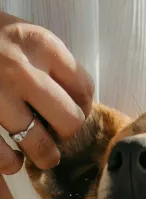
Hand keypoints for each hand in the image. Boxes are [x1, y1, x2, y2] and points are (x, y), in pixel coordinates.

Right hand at [0, 12, 92, 174]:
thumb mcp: (22, 34)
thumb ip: (48, 61)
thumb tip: (76, 99)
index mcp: (41, 46)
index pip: (84, 89)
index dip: (84, 107)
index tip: (76, 111)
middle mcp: (23, 70)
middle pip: (70, 120)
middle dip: (67, 132)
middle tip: (58, 134)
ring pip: (39, 144)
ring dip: (45, 156)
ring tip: (44, 157)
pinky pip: (1, 155)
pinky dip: (10, 163)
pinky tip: (12, 161)